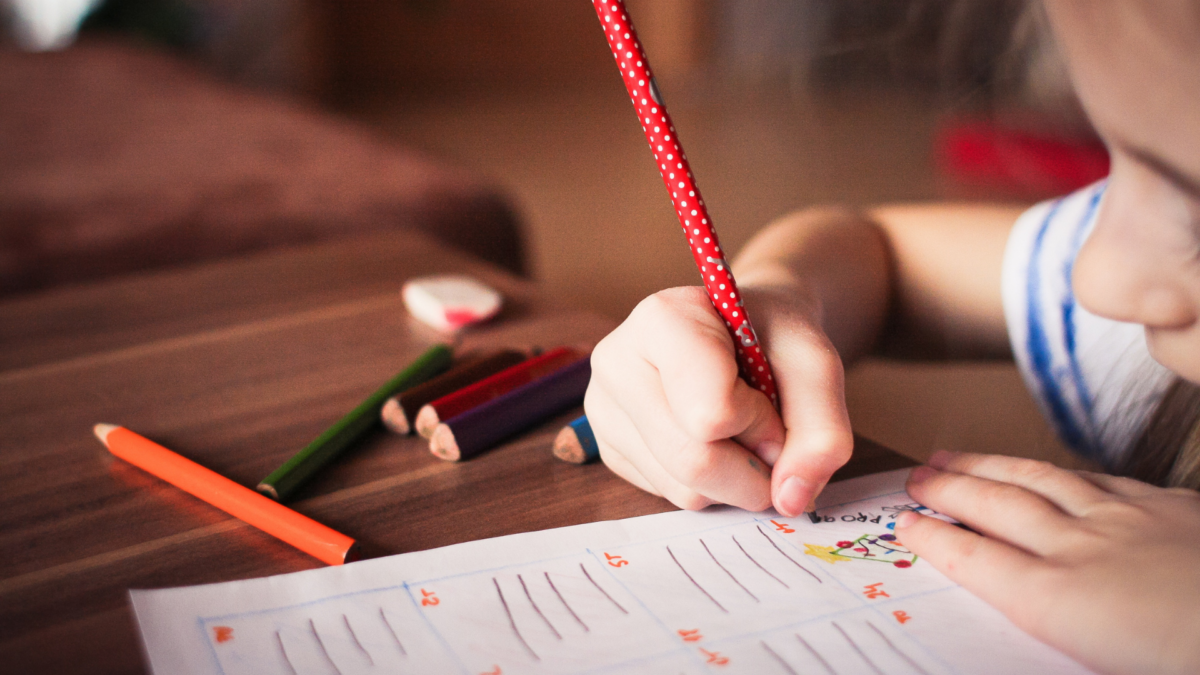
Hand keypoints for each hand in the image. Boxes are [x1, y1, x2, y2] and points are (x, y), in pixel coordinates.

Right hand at [584, 285, 852, 515]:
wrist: (745, 331)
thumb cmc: (774, 337)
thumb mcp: (816, 365)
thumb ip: (822, 430)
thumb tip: (790, 500)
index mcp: (661, 319)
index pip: (711, 413)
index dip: (760, 422)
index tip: (771, 396)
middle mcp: (617, 362)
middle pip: (693, 461)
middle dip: (753, 467)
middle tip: (770, 434)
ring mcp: (604, 409)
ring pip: (683, 489)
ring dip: (734, 479)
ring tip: (738, 430)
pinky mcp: (609, 449)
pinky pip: (669, 496)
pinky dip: (710, 485)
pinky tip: (711, 441)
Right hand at [896, 451, 1199, 674]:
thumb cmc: (1185, 656)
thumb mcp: (1104, 665)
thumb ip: (1061, 631)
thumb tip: (1028, 609)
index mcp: (1063, 602)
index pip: (977, 562)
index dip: (935, 540)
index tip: (904, 524)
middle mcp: (1085, 550)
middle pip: (998, 508)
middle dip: (949, 489)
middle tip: (916, 476)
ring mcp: (1130, 521)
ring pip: (1042, 481)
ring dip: (991, 467)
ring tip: (958, 457)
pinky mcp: (1174, 509)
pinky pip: (1100, 479)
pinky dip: (1062, 472)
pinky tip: (1055, 471)